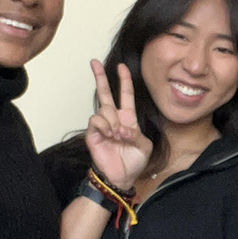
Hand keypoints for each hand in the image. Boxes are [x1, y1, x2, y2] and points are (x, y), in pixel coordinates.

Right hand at [85, 60, 151, 189]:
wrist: (121, 177)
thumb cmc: (134, 161)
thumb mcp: (144, 146)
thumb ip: (137, 133)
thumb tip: (123, 128)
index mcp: (128, 118)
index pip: (125, 94)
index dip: (124, 80)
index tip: (121, 66)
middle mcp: (114, 118)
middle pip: (105, 93)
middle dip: (100, 77)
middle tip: (94, 62)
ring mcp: (102, 125)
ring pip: (104, 108)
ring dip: (113, 120)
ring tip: (118, 135)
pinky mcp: (93, 133)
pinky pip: (96, 119)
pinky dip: (105, 125)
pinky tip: (110, 135)